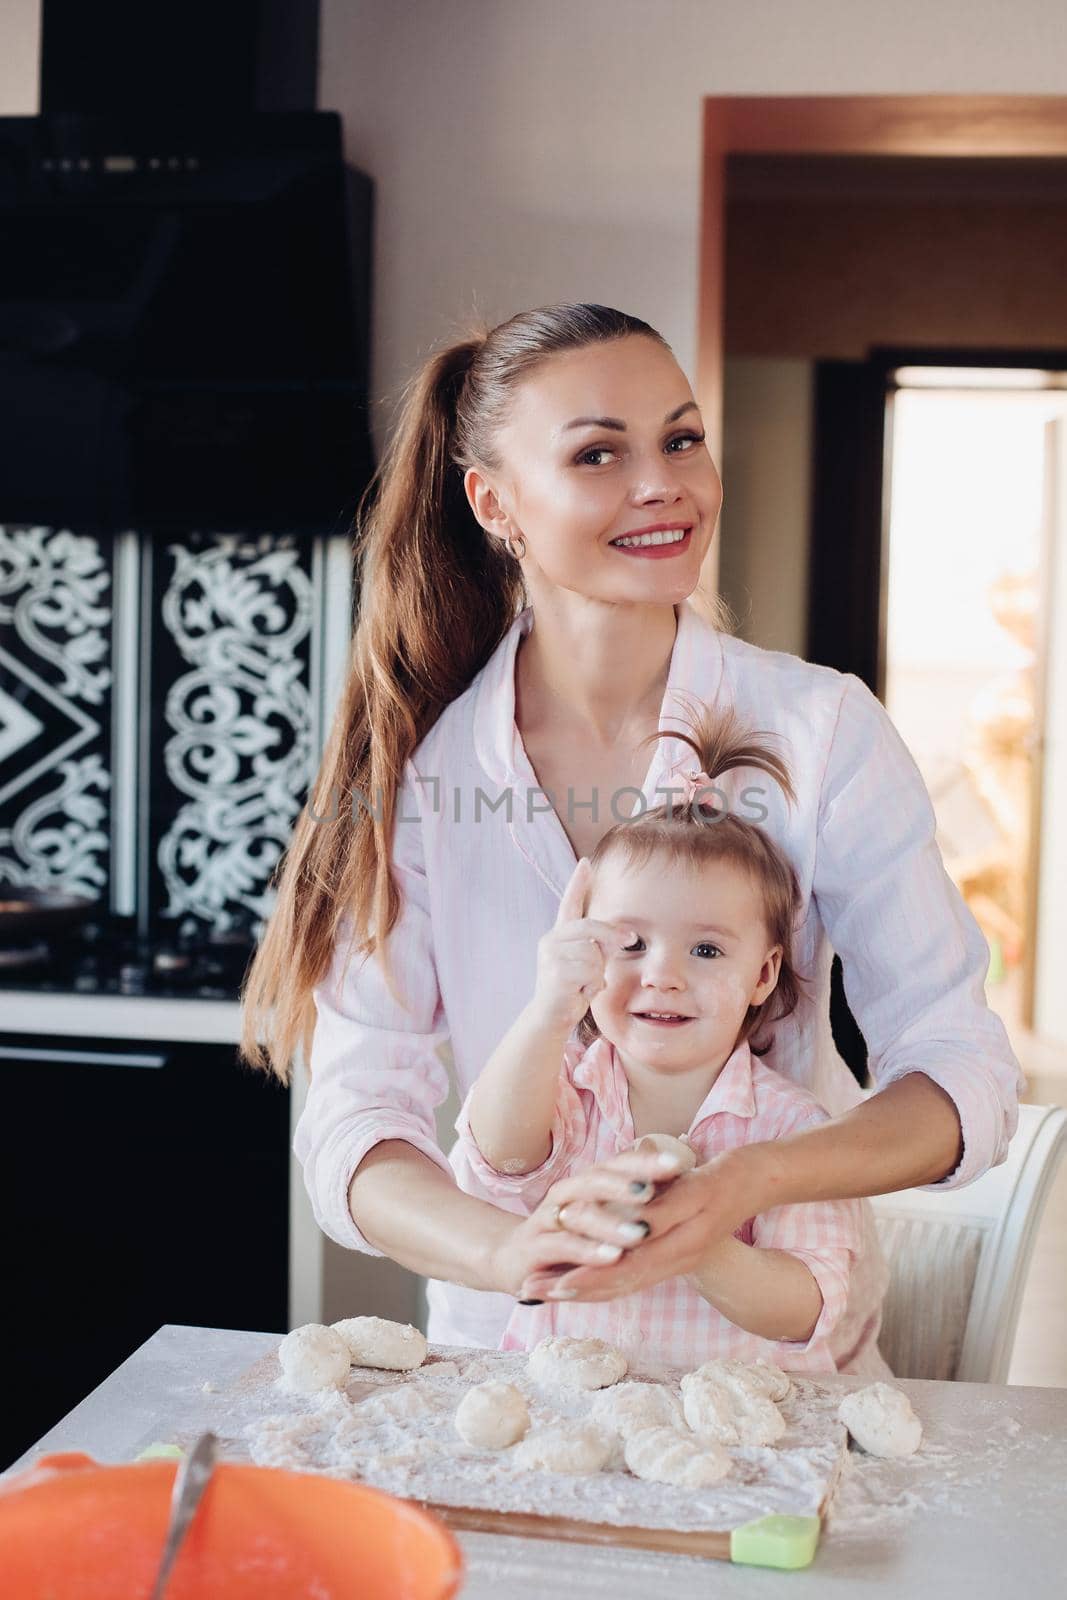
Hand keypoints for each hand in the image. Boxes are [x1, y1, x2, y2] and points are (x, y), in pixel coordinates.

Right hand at [489, 1146, 687, 1299]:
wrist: (515, 1258)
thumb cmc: (570, 1234)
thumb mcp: (603, 1214)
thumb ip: (634, 1200)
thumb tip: (683, 1180)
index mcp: (587, 1182)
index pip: (618, 1164)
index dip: (646, 1163)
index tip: (679, 1162)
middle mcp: (567, 1193)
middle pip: (597, 1180)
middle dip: (628, 1183)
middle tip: (654, 1189)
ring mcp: (549, 1218)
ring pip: (581, 1213)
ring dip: (612, 1223)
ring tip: (642, 1231)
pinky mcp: (535, 1246)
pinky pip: (563, 1245)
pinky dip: (587, 1251)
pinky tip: (611, 1257)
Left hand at [517, 1144, 771, 1302]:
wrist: (759, 1180)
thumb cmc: (727, 1177)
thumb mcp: (695, 1189)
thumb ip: (662, 1212)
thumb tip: (628, 1233)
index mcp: (678, 1245)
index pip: (621, 1271)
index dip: (583, 1279)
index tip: (549, 1284)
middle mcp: (676, 1259)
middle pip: (617, 1284)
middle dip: (573, 1289)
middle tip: (532, 1293)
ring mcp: (678, 1259)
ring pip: (625, 1283)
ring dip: (586, 1288)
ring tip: (549, 1291)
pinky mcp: (679, 1253)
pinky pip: (638, 1274)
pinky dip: (610, 1280)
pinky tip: (589, 1279)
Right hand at [529, 858, 633, 1031]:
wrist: (550, 1017)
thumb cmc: (572, 989)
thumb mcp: (589, 962)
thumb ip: (600, 945)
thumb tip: (623, 935)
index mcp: (559, 934)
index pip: (569, 904)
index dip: (578, 883)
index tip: (586, 863)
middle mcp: (551, 940)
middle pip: (590, 927)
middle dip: (613, 936)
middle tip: (630, 940)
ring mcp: (550, 956)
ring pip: (593, 953)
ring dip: (598, 973)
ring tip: (585, 984)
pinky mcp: (555, 974)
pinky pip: (590, 972)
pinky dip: (593, 985)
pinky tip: (581, 993)